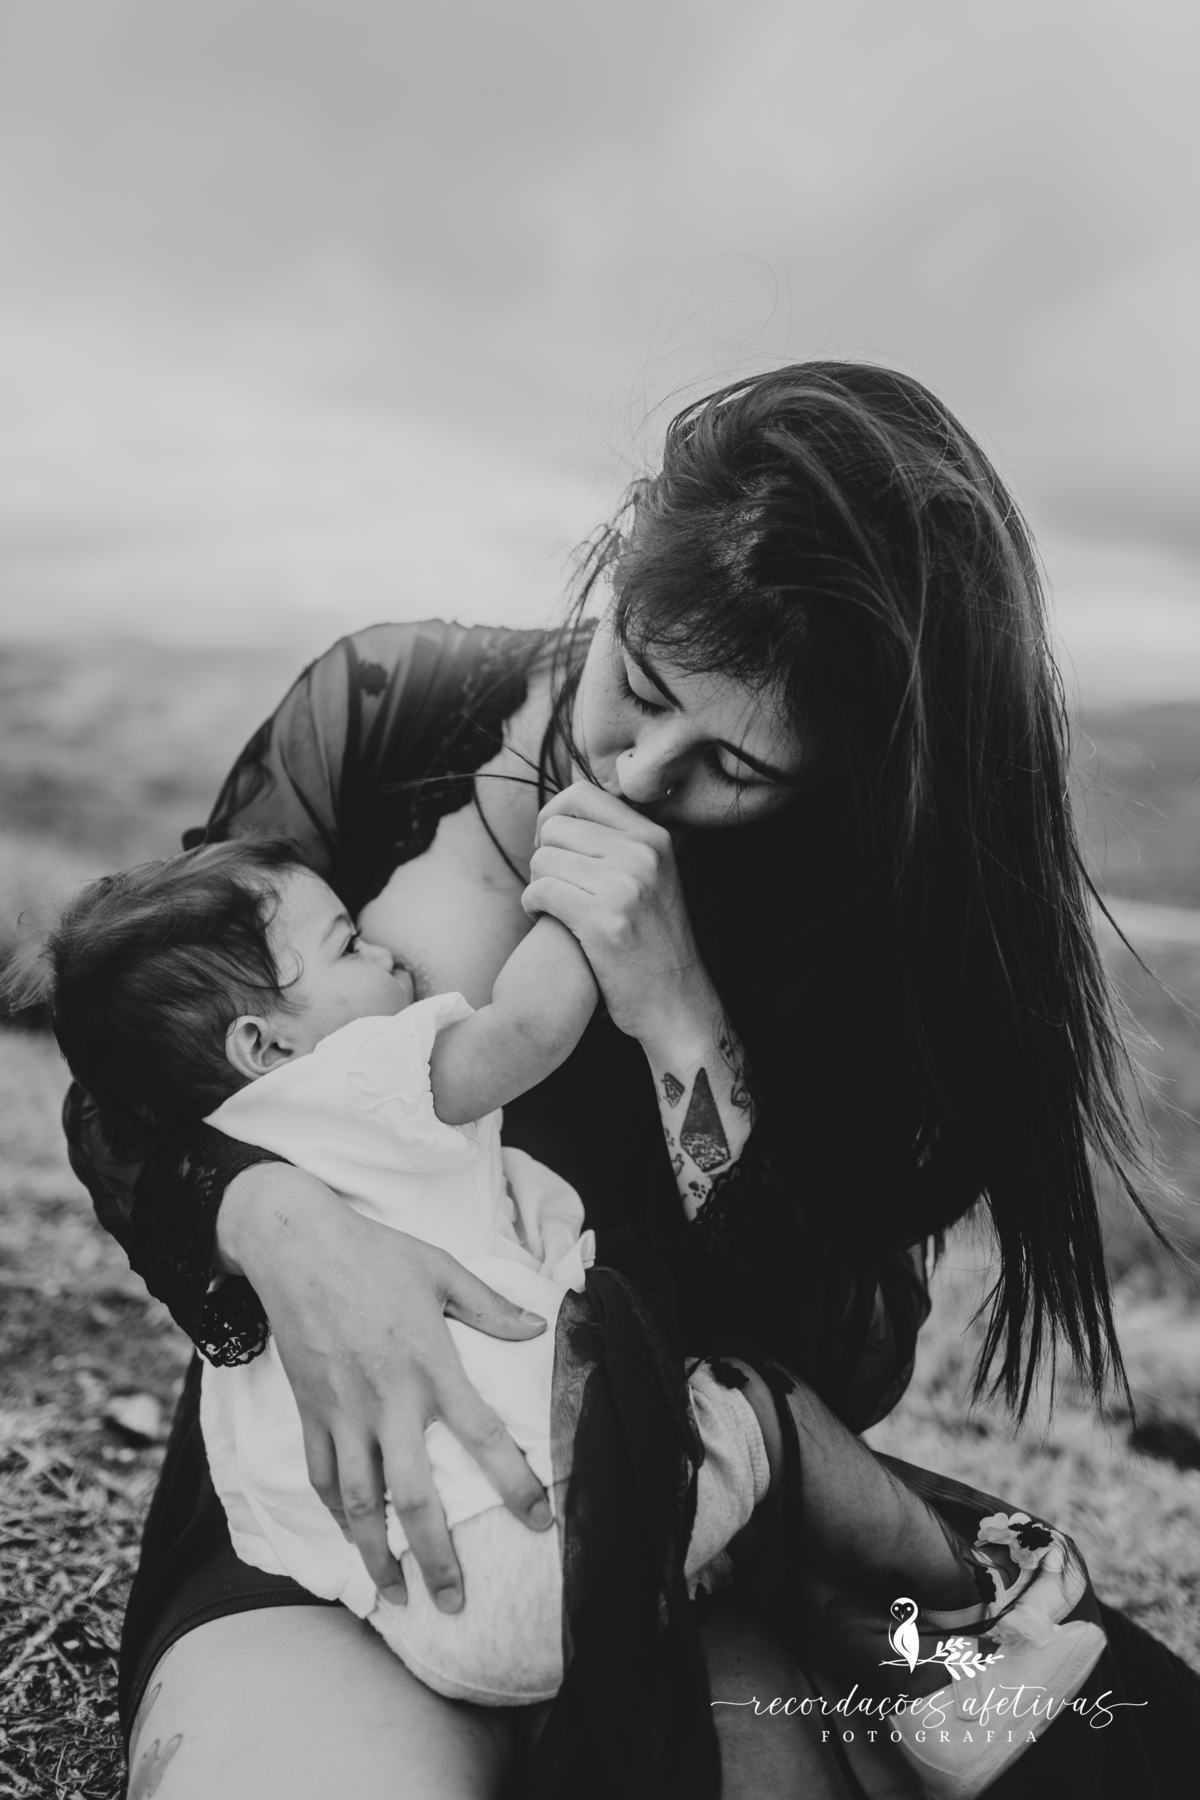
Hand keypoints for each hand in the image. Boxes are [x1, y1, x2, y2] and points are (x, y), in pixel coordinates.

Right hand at [218, 1163, 553, 1612]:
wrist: (295, 1245)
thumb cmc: (375, 1255)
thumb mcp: (442, 1271)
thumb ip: (490, 1307)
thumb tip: (538, 1328)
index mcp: (431, 1365)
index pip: (483, 1437)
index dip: (515, 1485)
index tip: (541, 1522)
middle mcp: (387, 1400)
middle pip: (414, 1497)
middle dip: (437, 1557)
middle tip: (457, 1603)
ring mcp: (342, 1412)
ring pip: (360, 1504)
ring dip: (378, 1556)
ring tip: (398, 1598)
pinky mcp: (310, 1412)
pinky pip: (323, 1478)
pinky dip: (338, 1516)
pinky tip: (354, 1541)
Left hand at [523, 782, 716, 1047]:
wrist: (675, 1001)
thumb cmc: (652, 941)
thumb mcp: (653, 877)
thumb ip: (618, 842)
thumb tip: (567, 804)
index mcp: (654, 837)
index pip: (582, 793)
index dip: (554, 815)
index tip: (554, 846)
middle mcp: (643, 854)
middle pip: (557, 827)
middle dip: (542, 855)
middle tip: (550, 883)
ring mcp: (625, 887)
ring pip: (543, 859)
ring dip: (536, 883)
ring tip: (549, 904)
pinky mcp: (604, 921)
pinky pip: (541, 891)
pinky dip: (532, 905)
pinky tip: (542, 919)